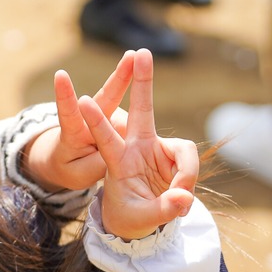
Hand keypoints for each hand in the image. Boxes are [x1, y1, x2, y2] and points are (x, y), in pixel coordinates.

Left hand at [24, 50, 134, 191]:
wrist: (67, 160)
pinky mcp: (115, 118)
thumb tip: (123, 146)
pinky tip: (143, 67)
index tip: (60, 76)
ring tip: (136, 56)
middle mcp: (88, 120)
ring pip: (116, 96)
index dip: (65, 97)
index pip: (69, 115)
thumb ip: (100, 163)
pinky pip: (128, 110)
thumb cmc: (71, 166)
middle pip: (103, 98)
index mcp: (73, 135)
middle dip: (116, 78)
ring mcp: (103, 116)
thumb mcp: (80, 173)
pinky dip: (136, 94)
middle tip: (128, 57)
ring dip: (126, 75)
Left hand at [77, 49, 196, 240]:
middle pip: (142, 109)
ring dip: (186, 173)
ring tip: (179, 201)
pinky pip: (189, 161)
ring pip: (182, 148)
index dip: (95, 119)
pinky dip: (189, 180)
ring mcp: (156, 148)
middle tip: (142, 52)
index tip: (82, 99)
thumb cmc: (130, 215)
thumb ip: (161, 209)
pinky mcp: (173, 154)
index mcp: (116, 160)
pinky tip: (181, 199)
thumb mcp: (140, 218)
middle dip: (142, 81)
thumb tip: (184, 198)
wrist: (138, 218)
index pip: (105, 136)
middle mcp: (135, 147)